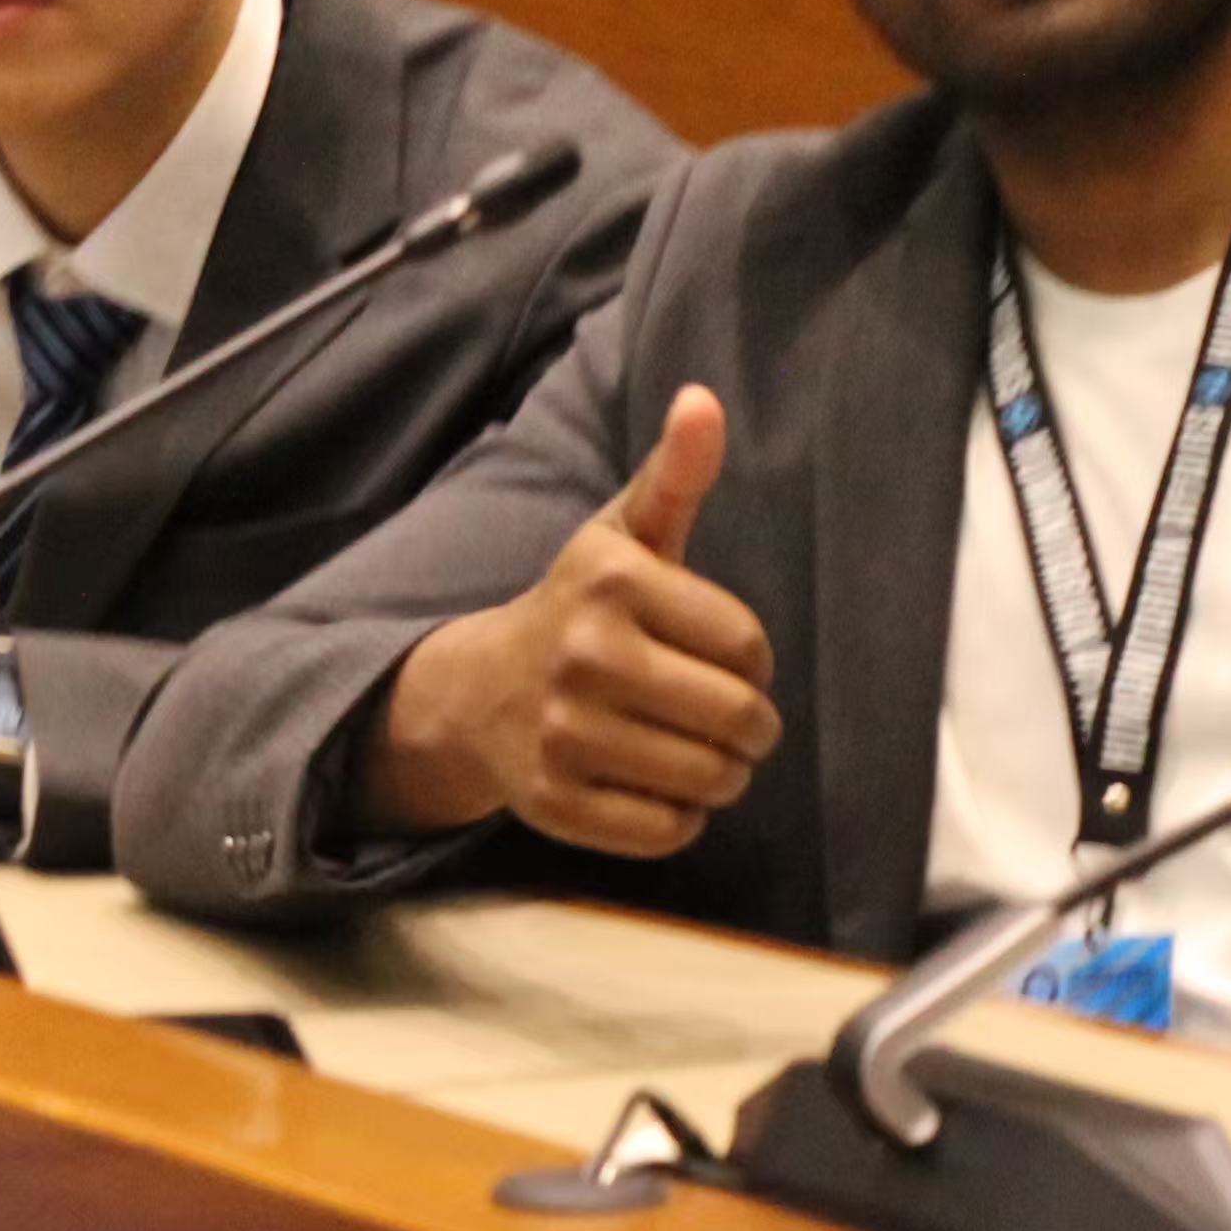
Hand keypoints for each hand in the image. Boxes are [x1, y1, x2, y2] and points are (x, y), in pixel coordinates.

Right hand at [359, 387, 778, 850]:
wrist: (480, 692)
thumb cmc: (582, 607)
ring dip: (721, 776)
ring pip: (709, 781)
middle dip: (747, 726)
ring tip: (693, 750)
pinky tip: (652, 784)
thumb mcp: (624, 535)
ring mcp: (563, 733)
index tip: (717, 654)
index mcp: (610, 581)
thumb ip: (675, 474)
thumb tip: (704, 398)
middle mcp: (583, 654)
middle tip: (723, 716)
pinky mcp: (554, 803)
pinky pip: (667, 832)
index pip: (750, 647)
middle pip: (738, 719)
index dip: (749, 659)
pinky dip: (677, 818)